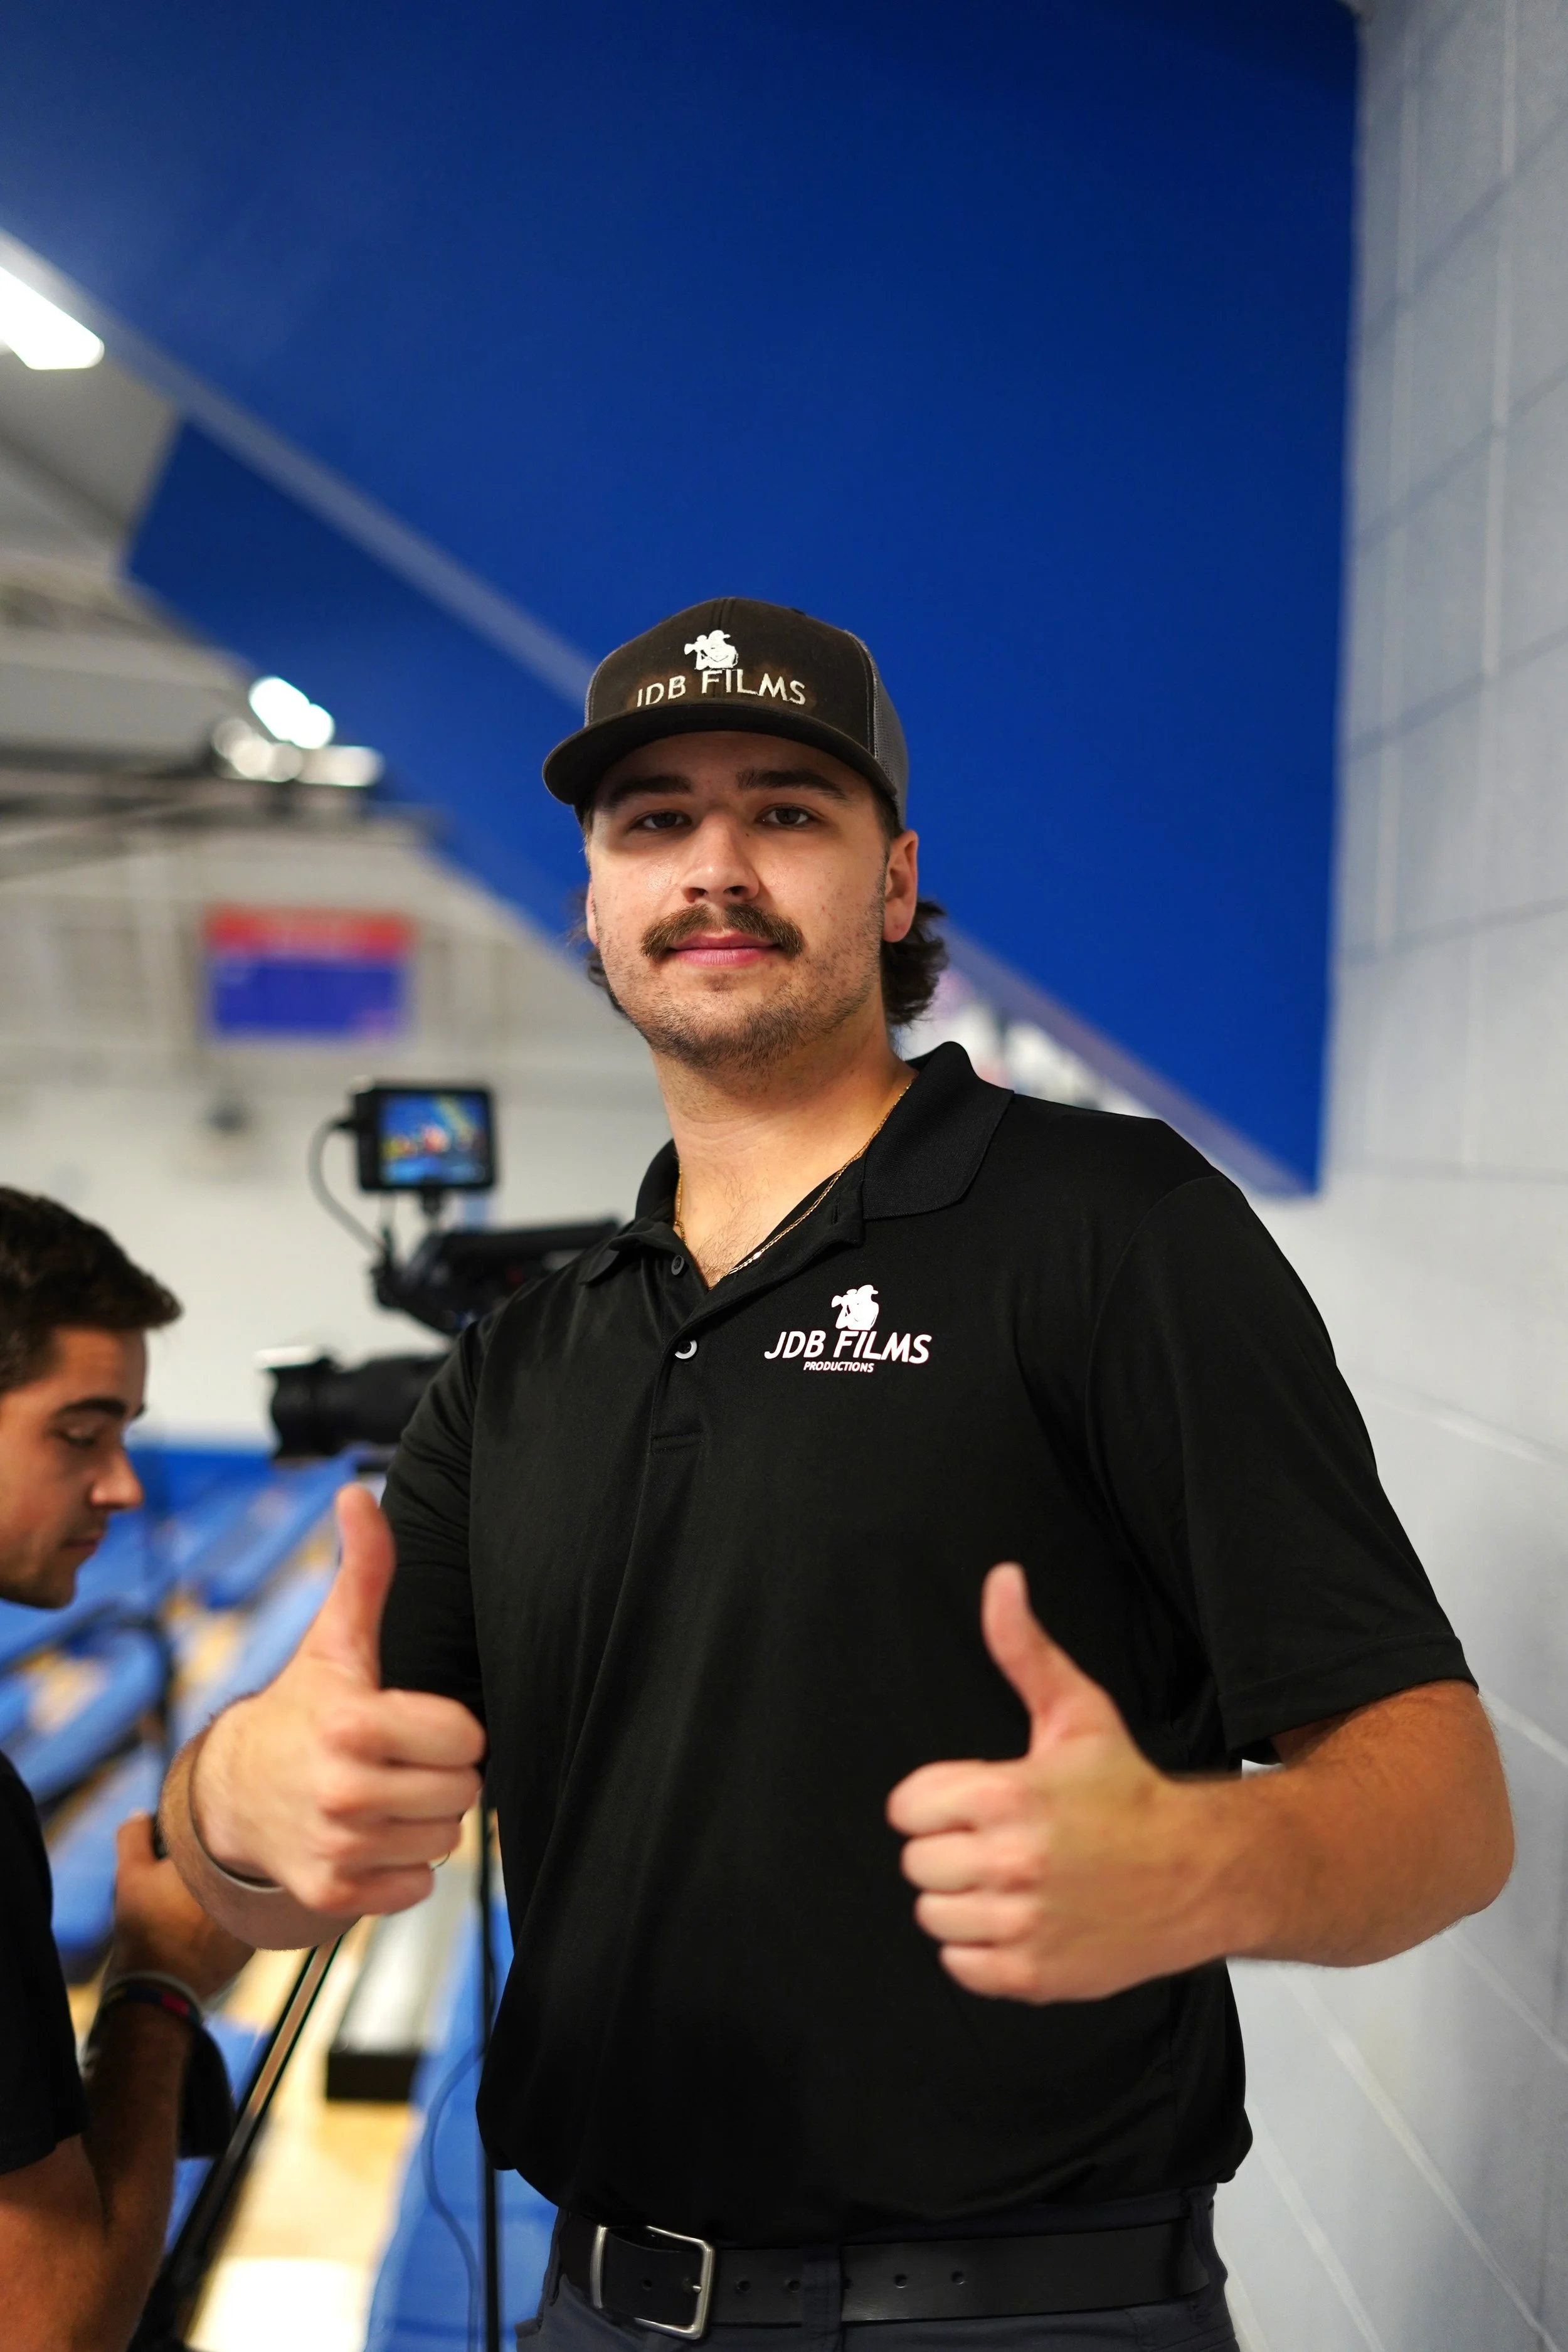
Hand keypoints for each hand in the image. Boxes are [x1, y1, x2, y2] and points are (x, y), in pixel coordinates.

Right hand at [110, 1814, 252, 1999]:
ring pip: (237, 1891)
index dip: (186, 1838)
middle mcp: (249, 1885)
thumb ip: (134, 1835)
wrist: (159, 1987)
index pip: (214, 1831)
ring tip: (183, 1909)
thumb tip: (141, 1815)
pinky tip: (197, 1930)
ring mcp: (255, 1916)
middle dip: (205, 1864)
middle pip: (230, 1863)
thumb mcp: (130, 1873)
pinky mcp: (253, 1942)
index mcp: (222, 1859)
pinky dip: (223, 1918)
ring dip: (218, 1890)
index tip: (169, 1852)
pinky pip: (240, 1919)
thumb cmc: (146, 1927)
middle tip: (175, 1882)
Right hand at [192, 1485, 485, 1917]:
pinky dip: (402, 1866)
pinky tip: (370, 1835)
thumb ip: (364, 1570)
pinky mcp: (334, 1896)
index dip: (451, 1727)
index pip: (466, 1737)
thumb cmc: (302, 1708)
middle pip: (463, 1791)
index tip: (416, 1721)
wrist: (232, 1792)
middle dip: (442, 1773)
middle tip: (401, 1759)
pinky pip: (417, 1886)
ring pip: (444, 1840)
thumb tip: (359, 1494)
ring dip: (424, 1818)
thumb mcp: (335, 1640)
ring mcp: (337, 1849)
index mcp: (353, 1724)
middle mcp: (343, 1791)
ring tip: (384, 1792)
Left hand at [886, 1565, 1228, 2001]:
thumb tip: (1001, 1580)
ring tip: (1010, 1879)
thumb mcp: (1077, 1711)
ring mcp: (1021, 1926)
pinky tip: (1020, 1918)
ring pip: (933, 1916)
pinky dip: (981, 1950)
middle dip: (949, 1849)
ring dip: (963, 1901)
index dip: (935, 1800)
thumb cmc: (1129, 1791)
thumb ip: (1023, 1649)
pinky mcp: (1033, 1976)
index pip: (907, 1807)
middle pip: (916, 1863)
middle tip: (997, 1839)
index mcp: (1007, 1796)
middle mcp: (1010, 1864)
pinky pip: (959, 1966)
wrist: (1200, 1871)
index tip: (973, 1800)